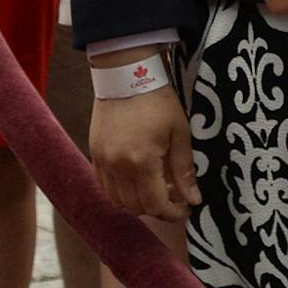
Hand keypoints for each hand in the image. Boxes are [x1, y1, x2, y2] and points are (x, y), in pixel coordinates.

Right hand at [90, 78, 199, 220]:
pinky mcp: (94, 153)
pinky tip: (136, 178)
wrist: (126, 74)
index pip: (155, 205)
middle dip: (157, 208)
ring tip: (155, 187)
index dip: (172, 213)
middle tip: (173, 196)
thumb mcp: (179, 133)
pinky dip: (120, 191)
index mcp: (141, 162)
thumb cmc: (158, 100)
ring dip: (137, 202)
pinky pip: (105, 185)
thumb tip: (193, 200)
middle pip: (135, 207)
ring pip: (117, 200)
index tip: (186, 209)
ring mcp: (102, 161)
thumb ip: (184, 170)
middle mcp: (117, 166)